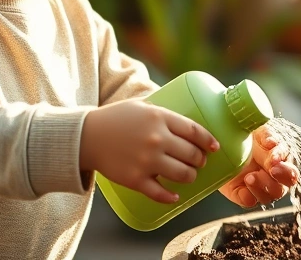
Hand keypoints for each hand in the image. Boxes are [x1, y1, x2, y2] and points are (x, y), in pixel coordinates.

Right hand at [80, 99, 218, 203]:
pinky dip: (171, 196)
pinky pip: (161, 193)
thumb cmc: (115, 118)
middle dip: (200, 160)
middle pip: (192, 155)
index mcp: (159, 118)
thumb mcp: (141, 105)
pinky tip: (175, 195)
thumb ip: (163, 112)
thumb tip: (183, 114)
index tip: (214, 147)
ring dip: (190, 177)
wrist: (86, 136)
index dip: (208, 141)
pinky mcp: (135, 179)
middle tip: (199, 162)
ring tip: (189, 176)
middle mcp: (156, 140)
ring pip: (182, 175)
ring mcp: (147, 161)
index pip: (194, 131)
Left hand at [219, 125, 298, 207]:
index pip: (290, 174)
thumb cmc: (246, 135)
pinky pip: (248, 200)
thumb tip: (273, 143)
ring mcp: (257, 188)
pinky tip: (243, 184)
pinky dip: (247, 195)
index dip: (285, 170)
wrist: (223, 140)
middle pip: (281, 189)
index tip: (274, 159)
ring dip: (261, 187)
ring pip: (267, 197)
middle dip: (277, 180)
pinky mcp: (241, 194)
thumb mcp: (259, 131)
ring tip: (250, 176)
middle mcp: (271, 180)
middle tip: (271, 169)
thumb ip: (268, 136)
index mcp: (280, 165)